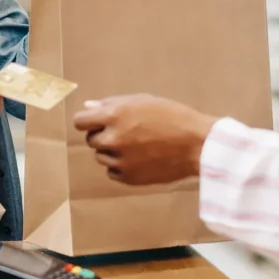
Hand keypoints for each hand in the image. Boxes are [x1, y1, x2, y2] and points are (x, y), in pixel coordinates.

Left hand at [72, 94, 216, 185]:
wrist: (197, 145)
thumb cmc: (172, 116)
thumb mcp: (142, 101)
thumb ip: (112, 104)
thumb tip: (88, 106)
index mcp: (114, 116)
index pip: (80, 121)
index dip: (88, 120)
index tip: (96, 122)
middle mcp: (113, 139)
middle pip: (91, 140)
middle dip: (102, 135)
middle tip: (125, 132)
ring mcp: (121, 160)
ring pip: (101, 157)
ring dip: (111, 152)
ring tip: (136, 145)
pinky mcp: (129, 178)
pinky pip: (112, 172)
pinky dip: (120, 167)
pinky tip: (138, 159)